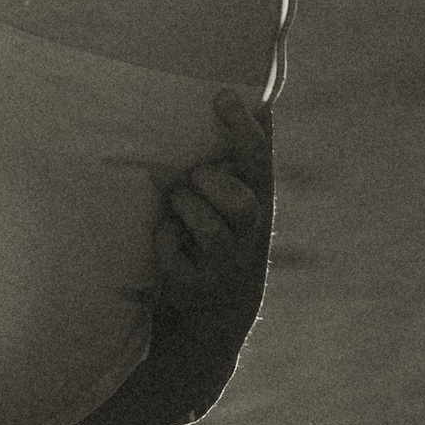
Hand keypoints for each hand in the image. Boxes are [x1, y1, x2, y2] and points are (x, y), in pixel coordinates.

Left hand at [149, 89, 272, 333]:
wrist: (211, 330)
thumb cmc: (224, 251)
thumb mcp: (242, 211)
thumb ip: (246, 164)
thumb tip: (259, 102)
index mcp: (260, 209)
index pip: (259, 160)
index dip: (243, 127)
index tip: (221, 95)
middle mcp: (250, 239)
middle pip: (241, 200)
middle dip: (211, 182)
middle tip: (194, 177)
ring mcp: (224, 267)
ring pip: (207, 225)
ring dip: (184, 208)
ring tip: (177, 208)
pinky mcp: (195, 290)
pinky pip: (172, 252)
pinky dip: (164, 241)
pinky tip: (168, 242)